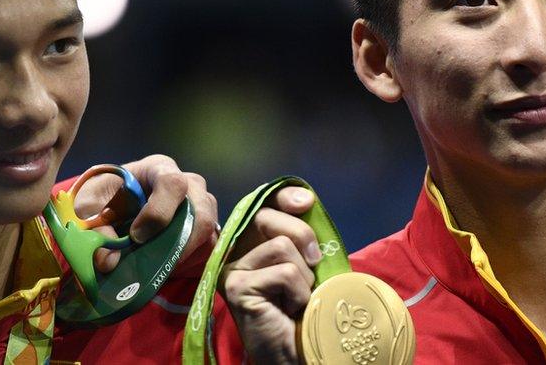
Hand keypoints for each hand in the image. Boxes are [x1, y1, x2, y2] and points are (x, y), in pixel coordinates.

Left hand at [73, 155, 218, 272]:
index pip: (173, 183)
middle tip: (154, 260)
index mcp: (159, 169)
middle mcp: (188, 183)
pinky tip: (168, 266)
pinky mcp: (203, 227)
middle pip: (202, 208)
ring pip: (208, 228)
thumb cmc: (105, 196)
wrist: (115, 204)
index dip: (158, 213)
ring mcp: (201, 205)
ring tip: (159, 266)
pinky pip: (209, 244)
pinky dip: (191, 259)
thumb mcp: (89, 205)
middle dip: (180, 239)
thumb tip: (109, 261)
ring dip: (185, 252)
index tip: (136, 236)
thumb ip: (95, 228)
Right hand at [221, 187, 317, 364]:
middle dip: (303, 236)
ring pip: (282, 246)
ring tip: (296, 298)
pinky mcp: (236, 286)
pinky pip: (283, 272)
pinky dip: (298, 292)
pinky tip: (288, 309)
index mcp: (252, 243)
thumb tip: (306, 199)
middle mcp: (234, 251)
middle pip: (269, 216)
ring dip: (303, 276)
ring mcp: (232, 269)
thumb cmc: (305, 310)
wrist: (297, 352)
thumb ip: (303, 235)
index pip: (265, 204)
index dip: (285, 196)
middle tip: (314, 265)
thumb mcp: (308, 264)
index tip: (306, 203)